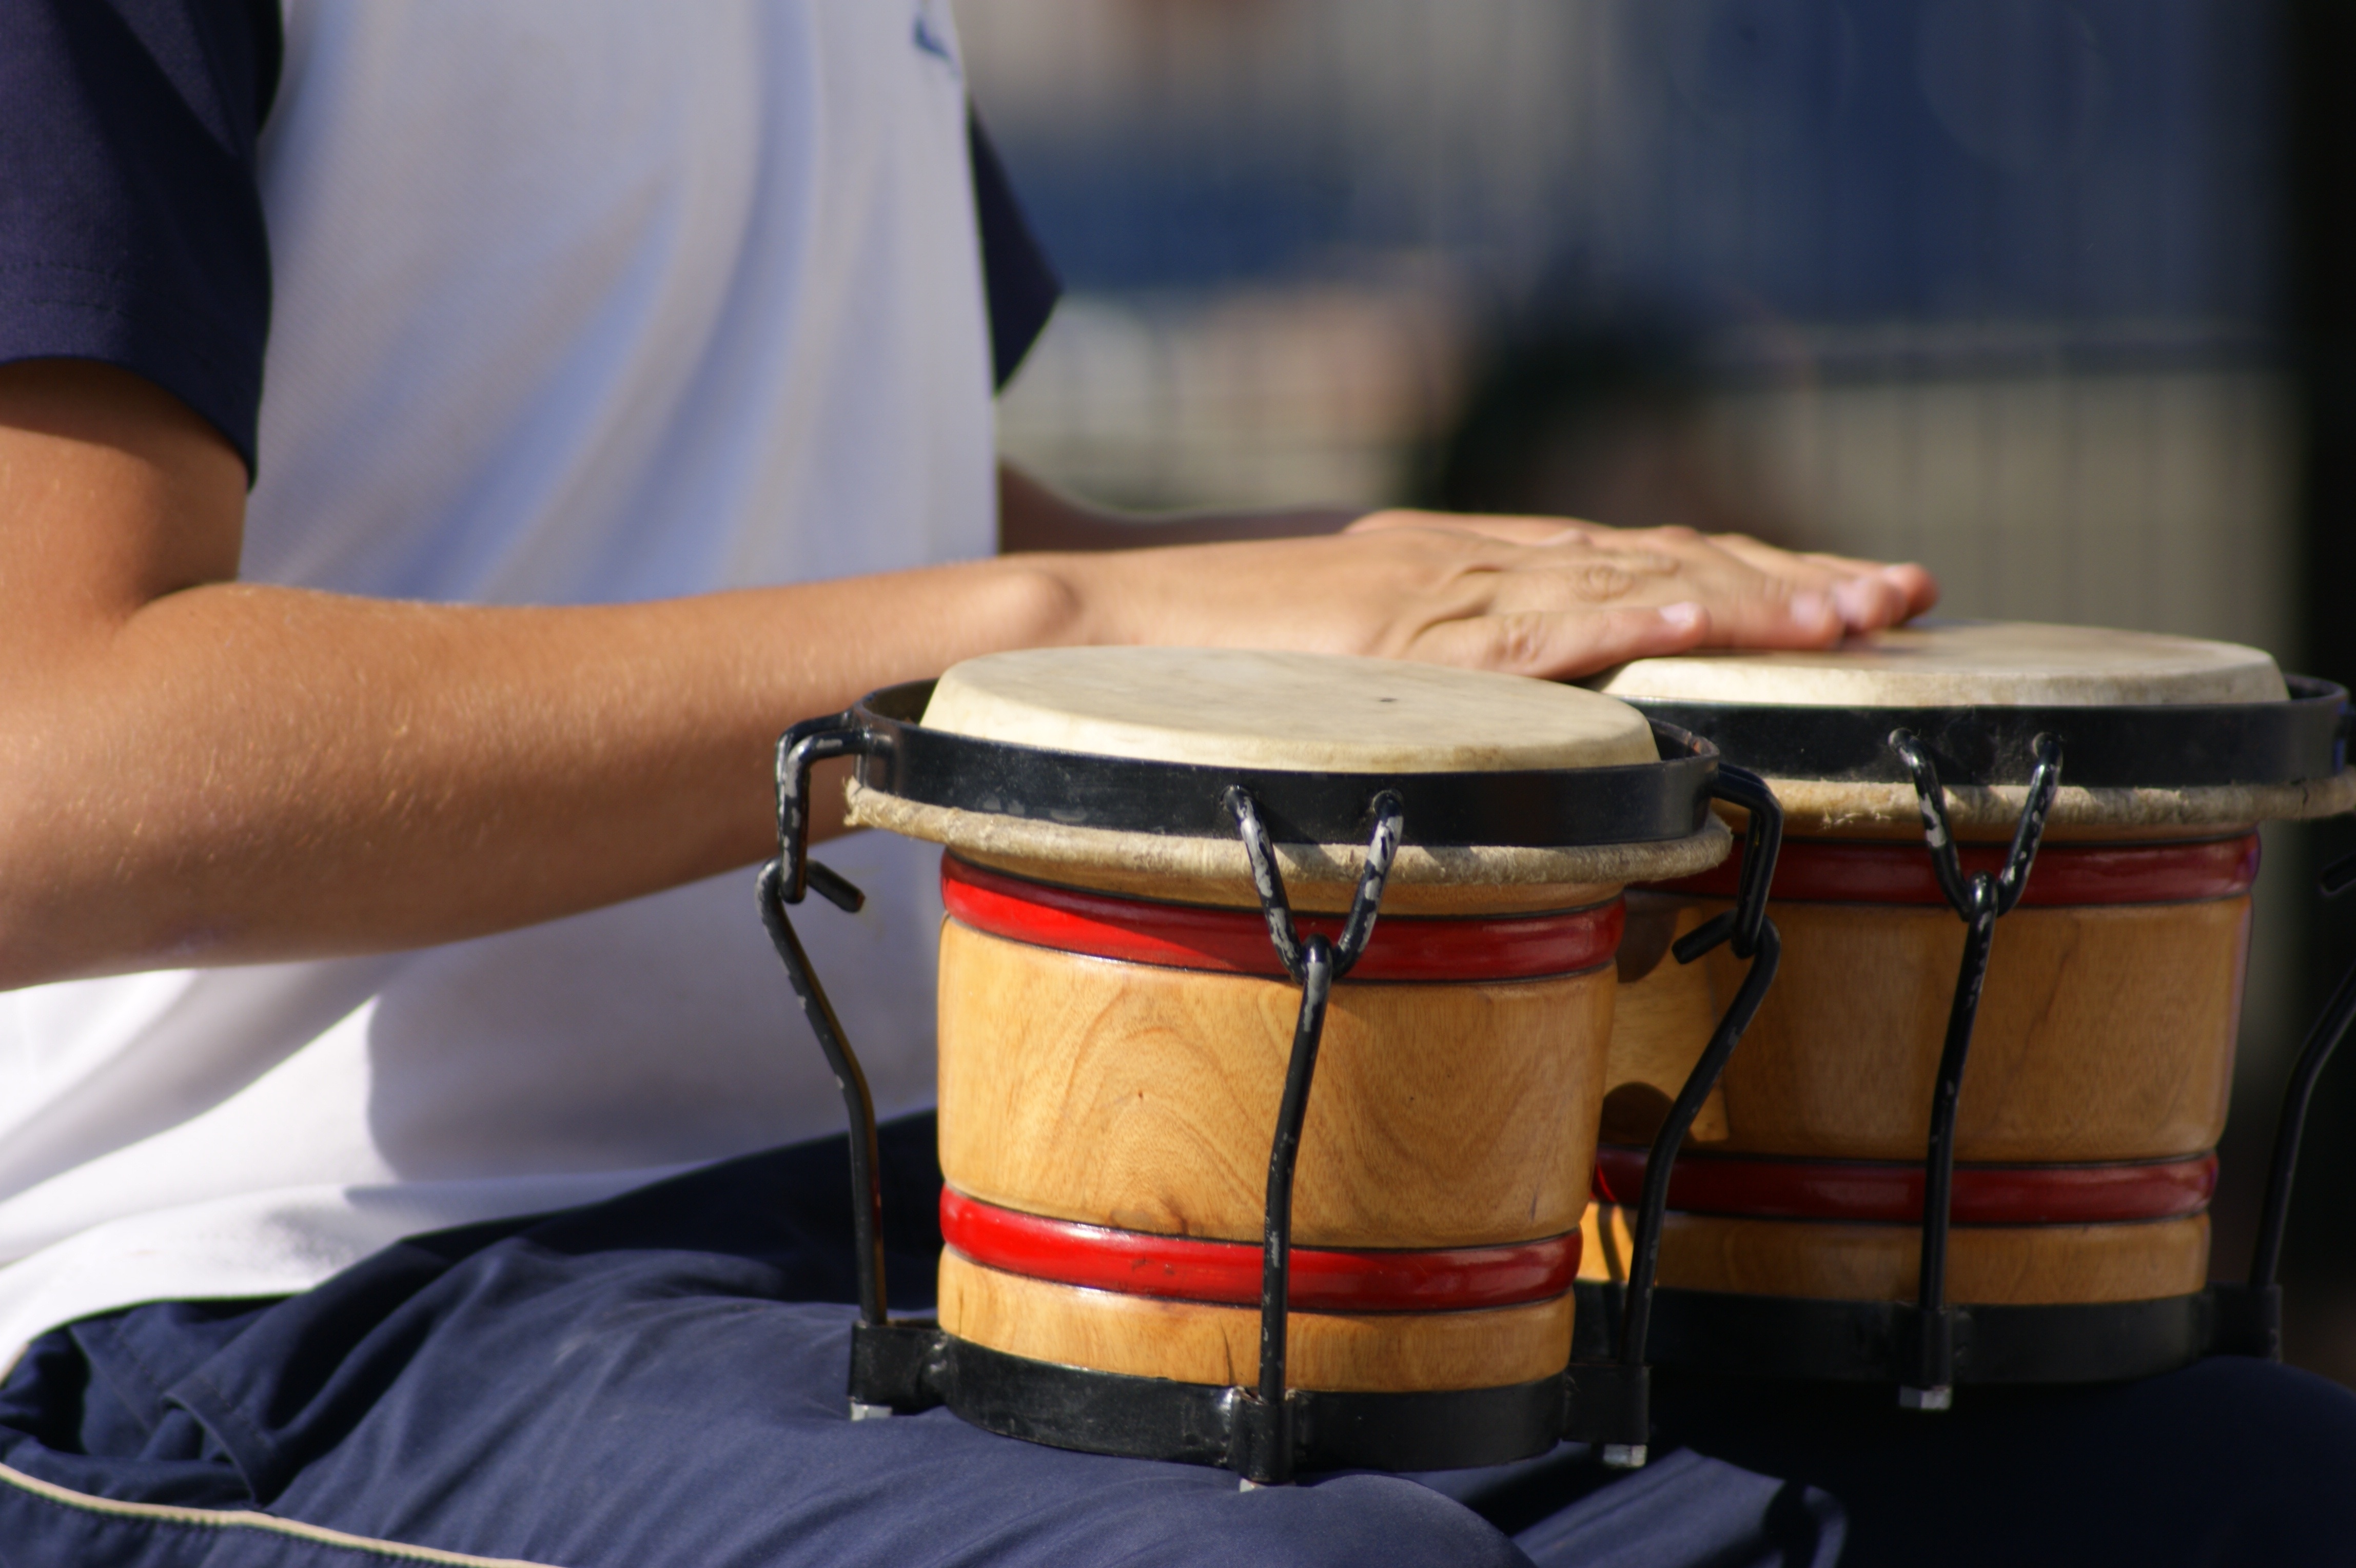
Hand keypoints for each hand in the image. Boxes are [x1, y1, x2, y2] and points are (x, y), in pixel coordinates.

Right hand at [1059, 512, 1936, 682]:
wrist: (1086, 626)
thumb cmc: (1211, 673)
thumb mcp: (1352, 685)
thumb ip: (1435, 700)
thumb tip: (1522, 760)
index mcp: (1467, 576)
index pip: (1642, 562)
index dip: (1757, 578)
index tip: (1858, 598)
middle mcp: (1470, 564)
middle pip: (1662, 557)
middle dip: (1792, 577)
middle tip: (1909, 596)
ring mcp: (1435, 592)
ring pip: (1622, 579)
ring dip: (1748, 593)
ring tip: (1855, 610)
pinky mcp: (1390, 630)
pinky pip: (1523, 628)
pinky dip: (1619, 616)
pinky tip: (1704, 615)